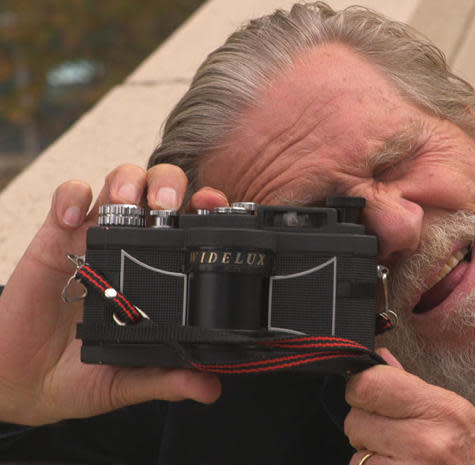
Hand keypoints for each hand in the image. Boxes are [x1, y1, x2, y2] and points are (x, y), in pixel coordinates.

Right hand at [0, 163, 227, 425]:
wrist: (24, 380)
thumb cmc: (80, 377)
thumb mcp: (126, 381)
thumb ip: (165, 379)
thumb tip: (211, 389)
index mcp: (158, 273)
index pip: (190, 226)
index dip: (206, 208)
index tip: (214, 205)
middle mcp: (131, 248)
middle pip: (159, 190)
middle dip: (167, 185)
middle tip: (165, 206)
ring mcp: (94, 238)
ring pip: (119, 182)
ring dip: (126, 181)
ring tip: (124, 204)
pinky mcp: (55, 236)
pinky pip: (67, 196)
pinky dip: (72, 196)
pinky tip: (72, 219)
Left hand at [344, 348, 474, 464]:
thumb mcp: (458, 416)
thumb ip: (413, 387)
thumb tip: (380, 359)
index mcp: (440, 408)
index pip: (369, 384)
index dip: (359, 389)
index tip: (366, 397)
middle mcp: (426, 440)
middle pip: (355, 420)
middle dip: (364, 428)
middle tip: (388, 436)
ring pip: (356, 455)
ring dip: (370, 458)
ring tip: (400, 460)